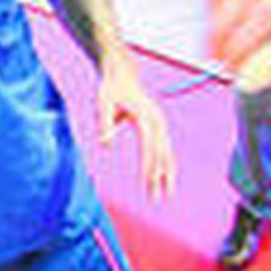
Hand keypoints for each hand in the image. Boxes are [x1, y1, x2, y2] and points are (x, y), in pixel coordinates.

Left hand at [97, 54, 175, 198]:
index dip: (149, 164)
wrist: (121, 72)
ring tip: (167, 195)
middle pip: (162, 152)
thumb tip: (105, 146)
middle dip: (161, 176)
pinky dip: (166, 164)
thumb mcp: (102, 103)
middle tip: (159, 198)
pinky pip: (165, 148)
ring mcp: (160, 122)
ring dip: (167, 174)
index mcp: (144, 115)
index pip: (148, 145)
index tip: (147, 182)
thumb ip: (104, 124)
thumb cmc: (110, 89)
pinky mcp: (158, 125)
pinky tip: (166, 180)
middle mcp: (156, 119)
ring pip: (167, 152)